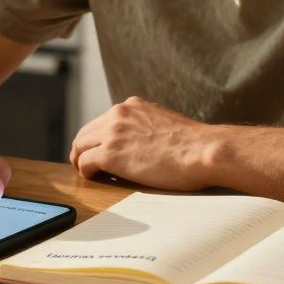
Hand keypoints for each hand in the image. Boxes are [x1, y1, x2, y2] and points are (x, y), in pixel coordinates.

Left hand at [69, 96, 216, 190]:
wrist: (203, 151)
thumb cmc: (194, 145)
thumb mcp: (165, 122)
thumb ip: (147, 126)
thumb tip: (143, 142)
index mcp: (132, 105)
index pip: (103, 120)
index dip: (98, 138)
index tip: (99, 149)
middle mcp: (119, 114)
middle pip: (86, 132)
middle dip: (83, 148)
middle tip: (84, 163)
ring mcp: (113, 133)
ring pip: (80, 146)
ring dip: (80, 160)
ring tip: (87, 172)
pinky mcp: (111, 154)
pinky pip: (85, 163)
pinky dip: (85, 172)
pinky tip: (94, 178)